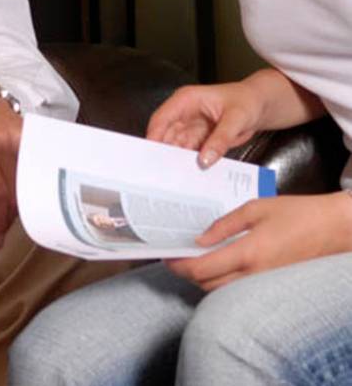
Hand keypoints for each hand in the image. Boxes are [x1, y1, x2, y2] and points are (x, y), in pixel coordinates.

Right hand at [147, 81, 265, 167]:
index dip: (154, 136)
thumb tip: (205, 160)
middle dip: (162, 153)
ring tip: (174, 179)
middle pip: (165, 134)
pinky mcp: (198, 139)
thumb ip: (220, 139)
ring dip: (175, 161)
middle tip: (160, 174)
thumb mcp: (236, 119)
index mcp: (186, 100)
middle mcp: (184, 113)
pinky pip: (189, 153)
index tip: (151, 155)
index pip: (162, 118)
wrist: (259, 106)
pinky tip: (188, 176)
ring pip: (175, 146)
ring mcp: (190, 127)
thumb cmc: (247, 102)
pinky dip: (188, 164)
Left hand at [167, 191, 351, 290]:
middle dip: (186, 273)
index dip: (179, 266)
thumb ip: (224, 224)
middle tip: (175, 255)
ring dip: (202, 278)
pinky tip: (215, 263)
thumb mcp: (256, 208)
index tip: (166, 255)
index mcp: (248, 253)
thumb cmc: (295, 213)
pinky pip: (236, 290)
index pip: (202, 269)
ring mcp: (263, 284)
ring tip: (192, 257)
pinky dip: (220, 281)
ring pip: (221, 291)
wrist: (332, 229)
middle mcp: (254, 275)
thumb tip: (199, 239)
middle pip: (207, 285)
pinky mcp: (269, 285)